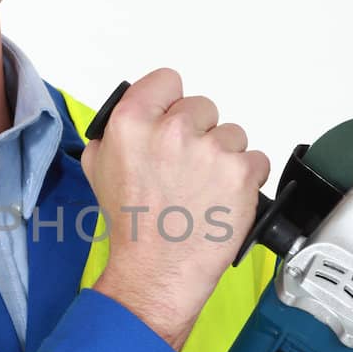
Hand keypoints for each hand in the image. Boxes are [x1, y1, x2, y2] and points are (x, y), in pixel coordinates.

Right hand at [80, 69, 270, 349]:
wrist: (156, 271)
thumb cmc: (132, 226)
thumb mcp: (98, 169)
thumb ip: (115, 133)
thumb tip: (135, 117)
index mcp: (132, 123)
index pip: (167, 80)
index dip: (170, 103)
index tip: (172, 121)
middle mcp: (172, 130)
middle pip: (202, 107)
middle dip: (198, 134)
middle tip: (186, 169)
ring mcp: (211, 151)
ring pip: (231, 135)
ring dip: (223, 157)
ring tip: (204, 189)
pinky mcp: (241, 173)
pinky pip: (255, 160)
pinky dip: (245, 179)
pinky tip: (223, 199)